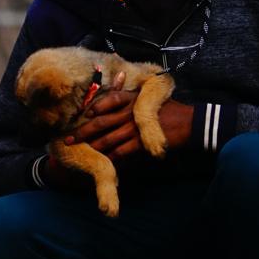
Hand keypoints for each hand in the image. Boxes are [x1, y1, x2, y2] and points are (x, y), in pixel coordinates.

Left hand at [65, 91, 191, 162]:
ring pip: (109, 138)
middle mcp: (131, 111)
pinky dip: (112, 157)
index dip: (94, 107)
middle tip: (68, 139)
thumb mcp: (150, 98)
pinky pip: (122, 151)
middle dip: (83, 131)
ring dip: (94, 146)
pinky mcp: (143, 141)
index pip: (108, 99)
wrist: (191, 123)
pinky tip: (104, 161)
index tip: (82, 115)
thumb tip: (116, 100)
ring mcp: (136, 127)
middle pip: (101, 121)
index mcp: (133, 98)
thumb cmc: (170, 110)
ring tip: (81, 152)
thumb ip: (132, 99)